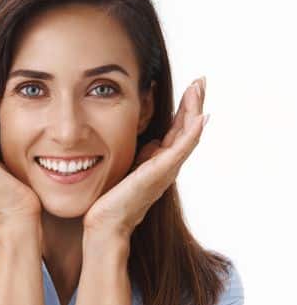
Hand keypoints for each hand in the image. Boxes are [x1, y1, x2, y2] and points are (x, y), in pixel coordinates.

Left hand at [83, 77, 207, 238]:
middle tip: (200, 80)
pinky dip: (191, 134)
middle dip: (194, 104)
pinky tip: (200, 118)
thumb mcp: (129, 167)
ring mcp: (164, 170)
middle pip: (186, 129)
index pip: (177, 130)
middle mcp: (166, 165)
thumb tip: (152, 140)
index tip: (191, 86)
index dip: (185, 108)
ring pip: (186, 136)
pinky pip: (179, 151)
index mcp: (158, 161)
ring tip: (199, 89)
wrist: (106, 224)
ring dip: (194, 111)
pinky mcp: (157, 175)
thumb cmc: (114, 199)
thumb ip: (143, 154)